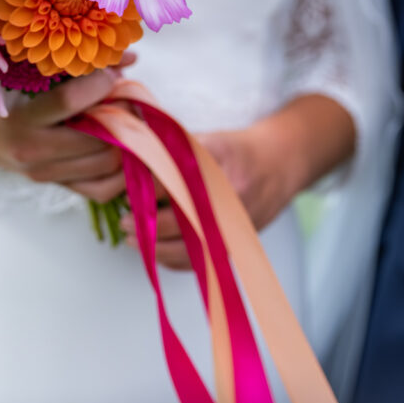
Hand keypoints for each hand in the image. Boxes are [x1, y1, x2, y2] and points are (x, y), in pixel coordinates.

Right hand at [0, 69, 125, 202]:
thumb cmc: (7, 96)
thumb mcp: (28, 74)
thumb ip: (78, 64)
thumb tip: (129, 59)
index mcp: (21, 119)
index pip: (68, 100)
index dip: (98, 83)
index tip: (109, 72)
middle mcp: (33, 152)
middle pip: (96, 137)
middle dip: (122, 112)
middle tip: (127, 96)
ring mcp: (48, 175)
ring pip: (107, 163)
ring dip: (128, 138)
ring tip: (128, 116)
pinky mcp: (60, 188)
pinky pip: (104, 189)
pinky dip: (124, 170)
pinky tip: (126, 146)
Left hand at [119, 123, 293, 270]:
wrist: (280, 165)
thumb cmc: (238, 150)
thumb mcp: (208, 140)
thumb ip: (173, 149)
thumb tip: (133, 157)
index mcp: (216, 172)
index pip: (172, 186)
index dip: (145, 191)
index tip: (125, 193)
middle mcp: (225, 203)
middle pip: (177, 222)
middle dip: (145, 223)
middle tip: (123, 219)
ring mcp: (232, 228)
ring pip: (187, 248)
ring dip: (154, 247)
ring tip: (131, 238)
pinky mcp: (236, 245)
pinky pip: (201, 262)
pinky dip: (174, 259)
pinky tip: (155, 252)